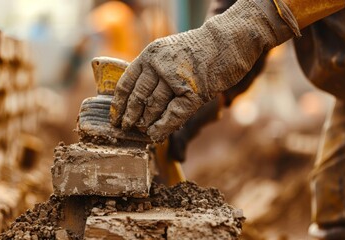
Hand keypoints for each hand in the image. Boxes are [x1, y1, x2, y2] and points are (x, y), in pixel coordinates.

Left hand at [110, 0, 299, 141]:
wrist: (229, 40)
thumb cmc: (200, 49)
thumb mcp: (170, 52)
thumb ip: (155, 71)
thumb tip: (142, 99)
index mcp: (150, 54)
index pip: (126, 83)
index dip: (118, 104)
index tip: (115, 117)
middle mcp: (158, 65)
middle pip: (138, 97)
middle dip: (131, 116)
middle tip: (127, 128)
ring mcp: (175, 78)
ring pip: (154, 107)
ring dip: (147, 123)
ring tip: (144, 132)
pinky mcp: (193, 92)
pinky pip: (173, 115)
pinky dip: (163, 127)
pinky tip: (156, 135)